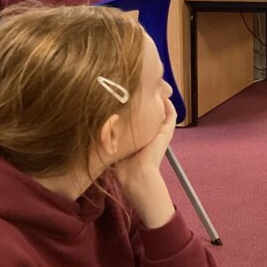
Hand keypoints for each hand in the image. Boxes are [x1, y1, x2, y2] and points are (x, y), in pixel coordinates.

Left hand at [114, 98, 176, 228]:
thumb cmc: (123, 166)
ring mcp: (161, 133)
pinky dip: (169, 106)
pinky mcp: (167, 132)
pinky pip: (172, 116)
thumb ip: (109, 137)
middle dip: (149, 103)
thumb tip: (94, 126)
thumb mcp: (114, 147)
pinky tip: (163, 99)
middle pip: (153, 114)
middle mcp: (152, 134)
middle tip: (143, 92)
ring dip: (161, 102)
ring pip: (165, 113)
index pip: (141, 120)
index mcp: (141, 138)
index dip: (137, 109)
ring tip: (155, 92)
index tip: (130, 99)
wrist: (136, 175)